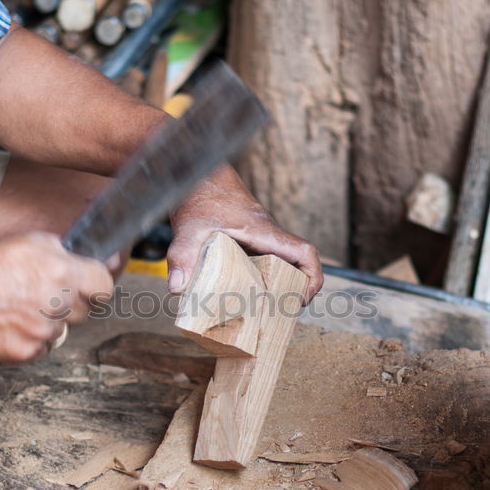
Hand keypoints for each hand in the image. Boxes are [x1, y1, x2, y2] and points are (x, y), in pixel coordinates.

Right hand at [0, 232, 112, 362]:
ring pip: (63, 331)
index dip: (96, 287)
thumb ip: (73, 252)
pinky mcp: (27, 351)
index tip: (88, 287)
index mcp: (64, 272)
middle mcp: (58, 303)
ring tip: (21, 307)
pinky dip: (32, 340)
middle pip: (85, 311)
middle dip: (70, 303)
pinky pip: (43, 349)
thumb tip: (109, 260)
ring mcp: (43, 331)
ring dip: (49, 322)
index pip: (105, 287)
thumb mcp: (34, 242)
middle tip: (42, 293)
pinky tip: (13, 324)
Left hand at [168, 167, 323, 302]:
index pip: (303, 252)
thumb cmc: (198, 195)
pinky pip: (260, 261)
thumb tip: (178, 287)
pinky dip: (257, 279)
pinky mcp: (244, 240)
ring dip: (275, 286)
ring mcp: (256, 237)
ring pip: (278, 263)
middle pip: (295, 264)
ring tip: (260, 311)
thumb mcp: (188, 228)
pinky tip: (237, 294)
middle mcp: (265, 235)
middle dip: (294, 290)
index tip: (304, 297)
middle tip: (278, 313)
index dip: (312, 276)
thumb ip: (182, 256)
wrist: (194, 176)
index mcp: (262, 232)